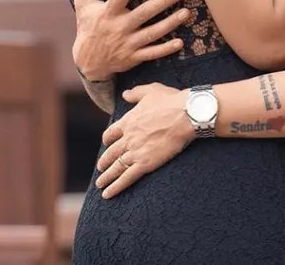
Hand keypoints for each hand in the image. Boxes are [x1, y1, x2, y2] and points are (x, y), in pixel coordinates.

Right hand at [72, 0, 189, 80]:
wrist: (87, 62)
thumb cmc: (87, 26)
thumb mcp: (83, 2)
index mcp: (108, 12)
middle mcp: (119, 27)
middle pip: (144, 13)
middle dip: (164, 1)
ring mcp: (128, 43)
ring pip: (152, 33)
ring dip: (170, 23)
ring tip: (187, 12)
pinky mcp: (134, 57)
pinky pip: (152, 53)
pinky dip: (166, 49)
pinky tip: (180, 42)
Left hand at [94, 83, 193, 197]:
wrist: (185, 114)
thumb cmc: (170, 101)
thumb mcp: (150, 90)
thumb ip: (135, 93)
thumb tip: (124, 94)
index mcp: (128, 121)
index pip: (111, 133)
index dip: (107, 140)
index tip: (107, 143)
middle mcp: (128, 137)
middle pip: (111, 153)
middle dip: (104, 162)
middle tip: (100, 168)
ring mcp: (135, 151)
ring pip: (116, 167)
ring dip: (106, 177)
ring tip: (100, 184)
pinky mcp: (145, 163)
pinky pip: (126, 178)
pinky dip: (115, 187)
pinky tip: (108, 194)